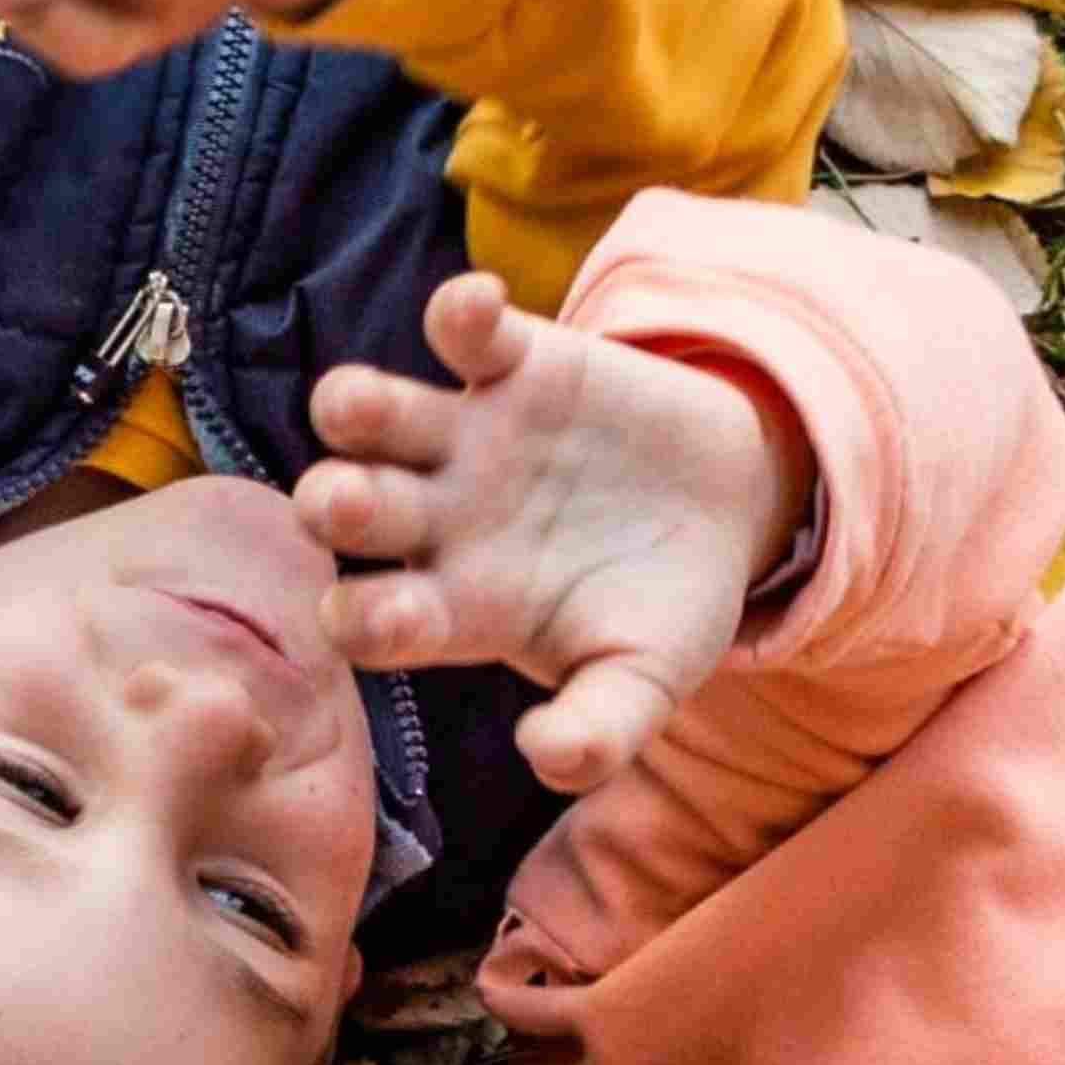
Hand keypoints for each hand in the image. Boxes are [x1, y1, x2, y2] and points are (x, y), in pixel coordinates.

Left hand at [296, 275, 811, 794]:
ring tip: (364, 406)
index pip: (371, 620)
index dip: (364, 619)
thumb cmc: (667, 610)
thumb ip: (599, 730)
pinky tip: (477, 307)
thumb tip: (547, 757)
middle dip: (335, 503)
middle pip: (350, 508)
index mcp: (456, 608)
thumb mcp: (647, 683)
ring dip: (354, 404)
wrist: (730, 510)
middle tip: (343, 503)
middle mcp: (438, 522)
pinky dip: (461, 313)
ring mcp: (465, 438)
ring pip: (372, 413)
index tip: (390, 617)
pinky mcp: (512, 364)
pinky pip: (463, 331)